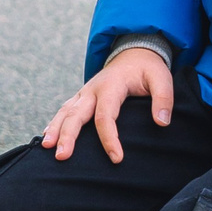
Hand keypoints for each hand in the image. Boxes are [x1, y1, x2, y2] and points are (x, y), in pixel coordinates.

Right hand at [40, 47, 173, 162]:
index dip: (109, 138)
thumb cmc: (148, 69)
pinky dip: (54, 123)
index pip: (106, 115)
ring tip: (47, 148)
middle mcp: (93, 89)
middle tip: (62, 156)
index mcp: (111, 85)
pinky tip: (48, 137)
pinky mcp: (82, 97)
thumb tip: (162, 122)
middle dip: (68, 136)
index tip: (116, 158)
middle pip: (76, 114)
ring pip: (65, 112)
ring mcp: (84, 92)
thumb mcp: (162, 78)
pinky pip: (65, 110)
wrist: (134, 52)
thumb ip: (164, 99)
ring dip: (55, 129)